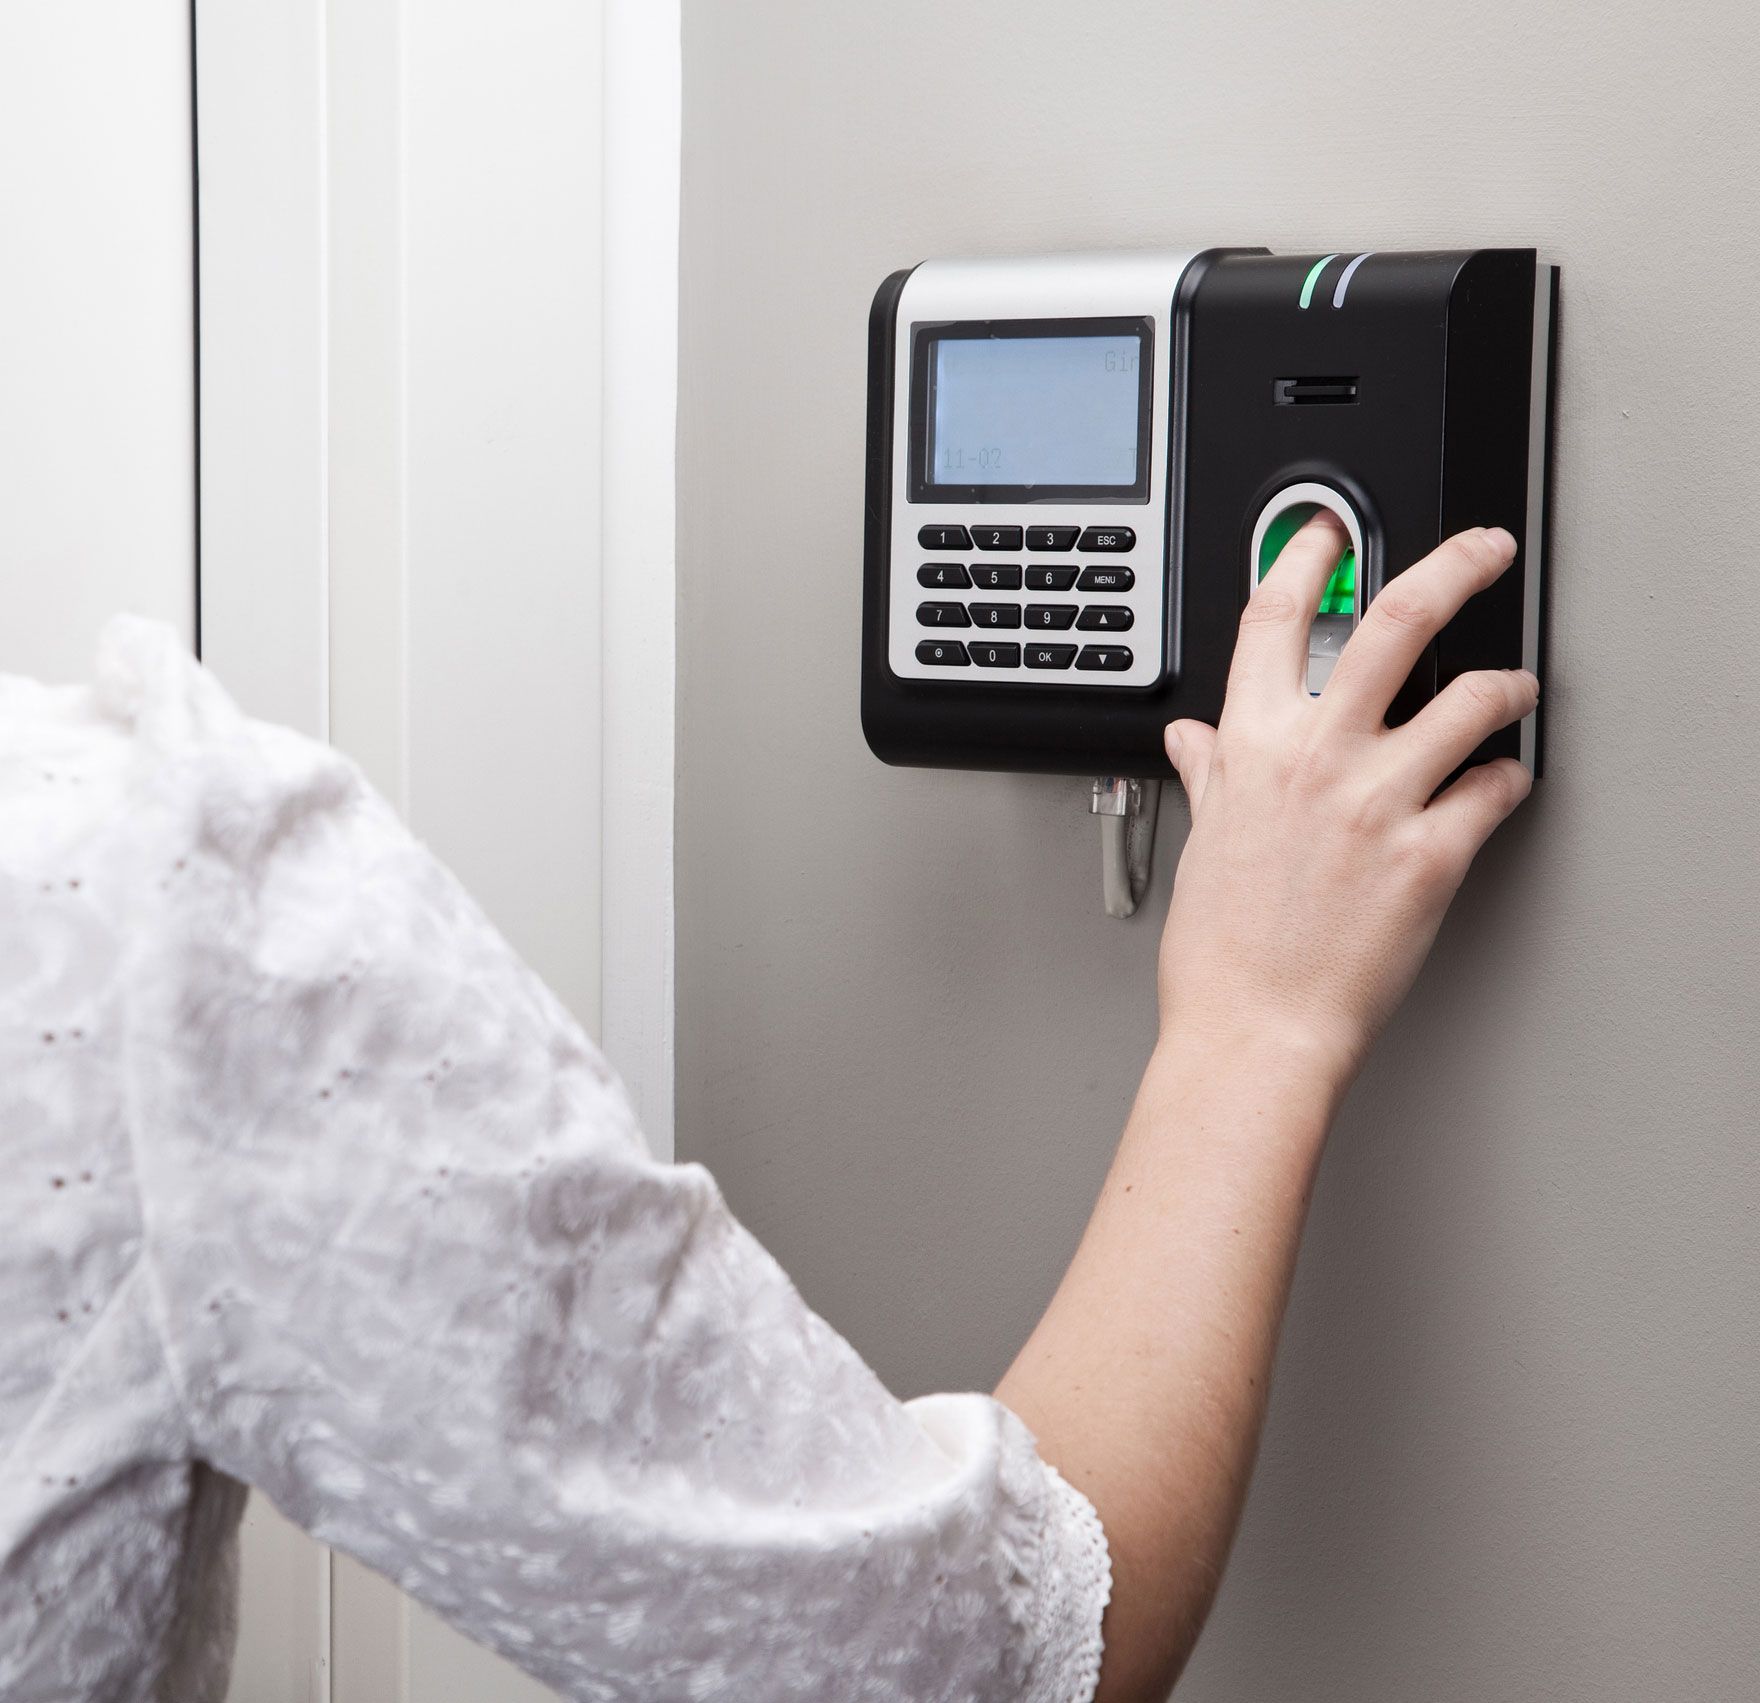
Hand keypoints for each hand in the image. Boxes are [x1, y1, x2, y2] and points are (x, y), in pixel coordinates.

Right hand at [1160, 516, 1537, 1085]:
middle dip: (1455, 565)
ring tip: (1515, 691)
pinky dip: (1508, 780)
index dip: (1304, 553)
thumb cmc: (1222, 950)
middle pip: (1395, 620)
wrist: (1254, 1029)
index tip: (1327, 528)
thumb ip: (1212, 774)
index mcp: (1251, 747)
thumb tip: (1193, 740)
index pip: (1275, 618)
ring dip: (1508, 686)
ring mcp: (1376, 801)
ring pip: (1474, 698)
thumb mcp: (1203, 842)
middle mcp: (1316, 759)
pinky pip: (1495, 788)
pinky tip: (1500, 786)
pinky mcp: (1431, 853)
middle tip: (1484, 549)